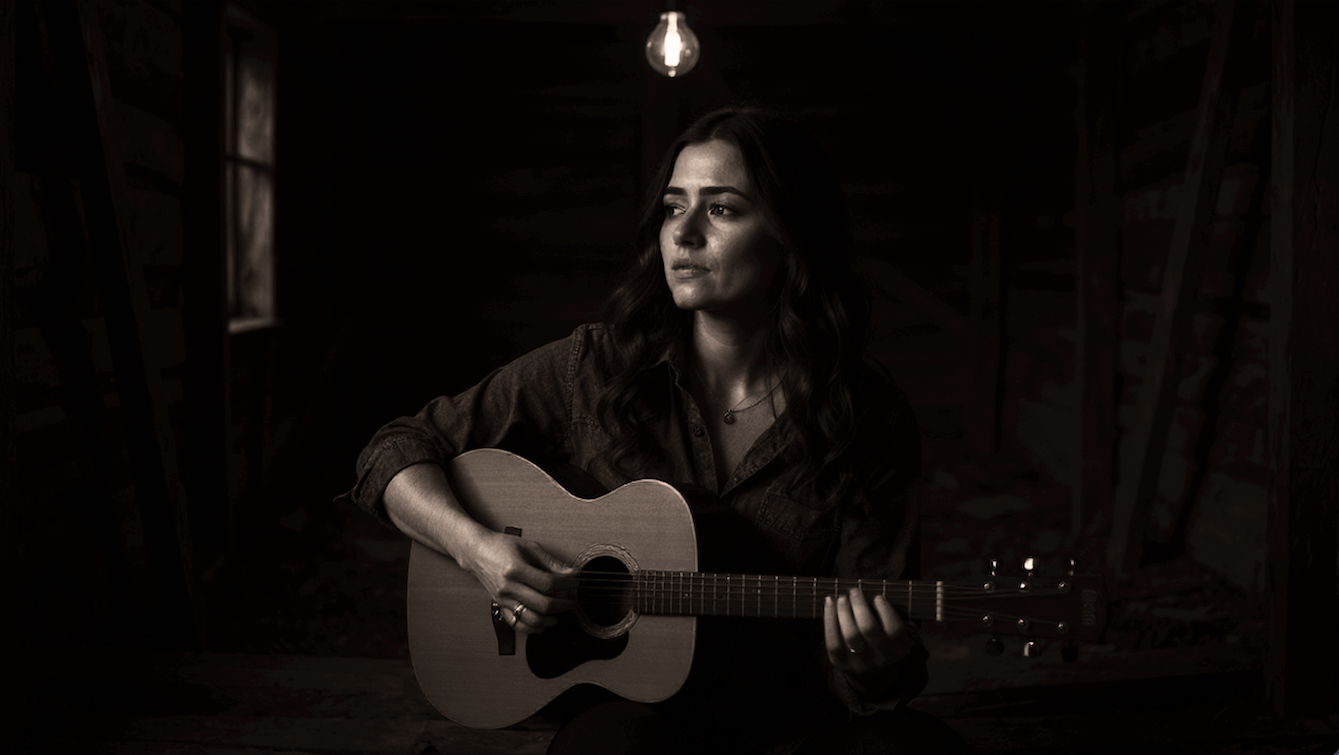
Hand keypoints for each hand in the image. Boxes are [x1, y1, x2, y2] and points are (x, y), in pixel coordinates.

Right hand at [462, 531, 578, 633]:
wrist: (477, 552)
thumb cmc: (501, 547)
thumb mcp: (530, 547)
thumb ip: (551, 562)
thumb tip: (570, 573)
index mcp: (516, 569)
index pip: (548, 583)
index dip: (567, 584)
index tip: (576, 582)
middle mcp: (508, 587)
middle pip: (542, 604)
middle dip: (562, 604)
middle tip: (571, 600)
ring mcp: (503, 599)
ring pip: (531, 619)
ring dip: (549, 620)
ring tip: (559, 614)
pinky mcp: (500, 605)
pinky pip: (517, 624)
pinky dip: (532, 628)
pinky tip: (542, 624)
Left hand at [823, 587, 915, 697]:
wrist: (873, 676)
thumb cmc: (884, 642)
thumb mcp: (896, 634)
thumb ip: (893, 616)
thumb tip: (877, 594)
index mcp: (900, 649)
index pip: (894, 629)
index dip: (885, 610)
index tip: (877, 597)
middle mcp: (882, 659)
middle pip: (868, 628)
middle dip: (859, 605)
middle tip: (855, 591)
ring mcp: (860, 664)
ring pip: (850, 635)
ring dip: (844, 611)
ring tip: (842, 597)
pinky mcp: (841, 664)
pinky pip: (833, 641)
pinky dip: (829, 619)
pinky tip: (830, 603)